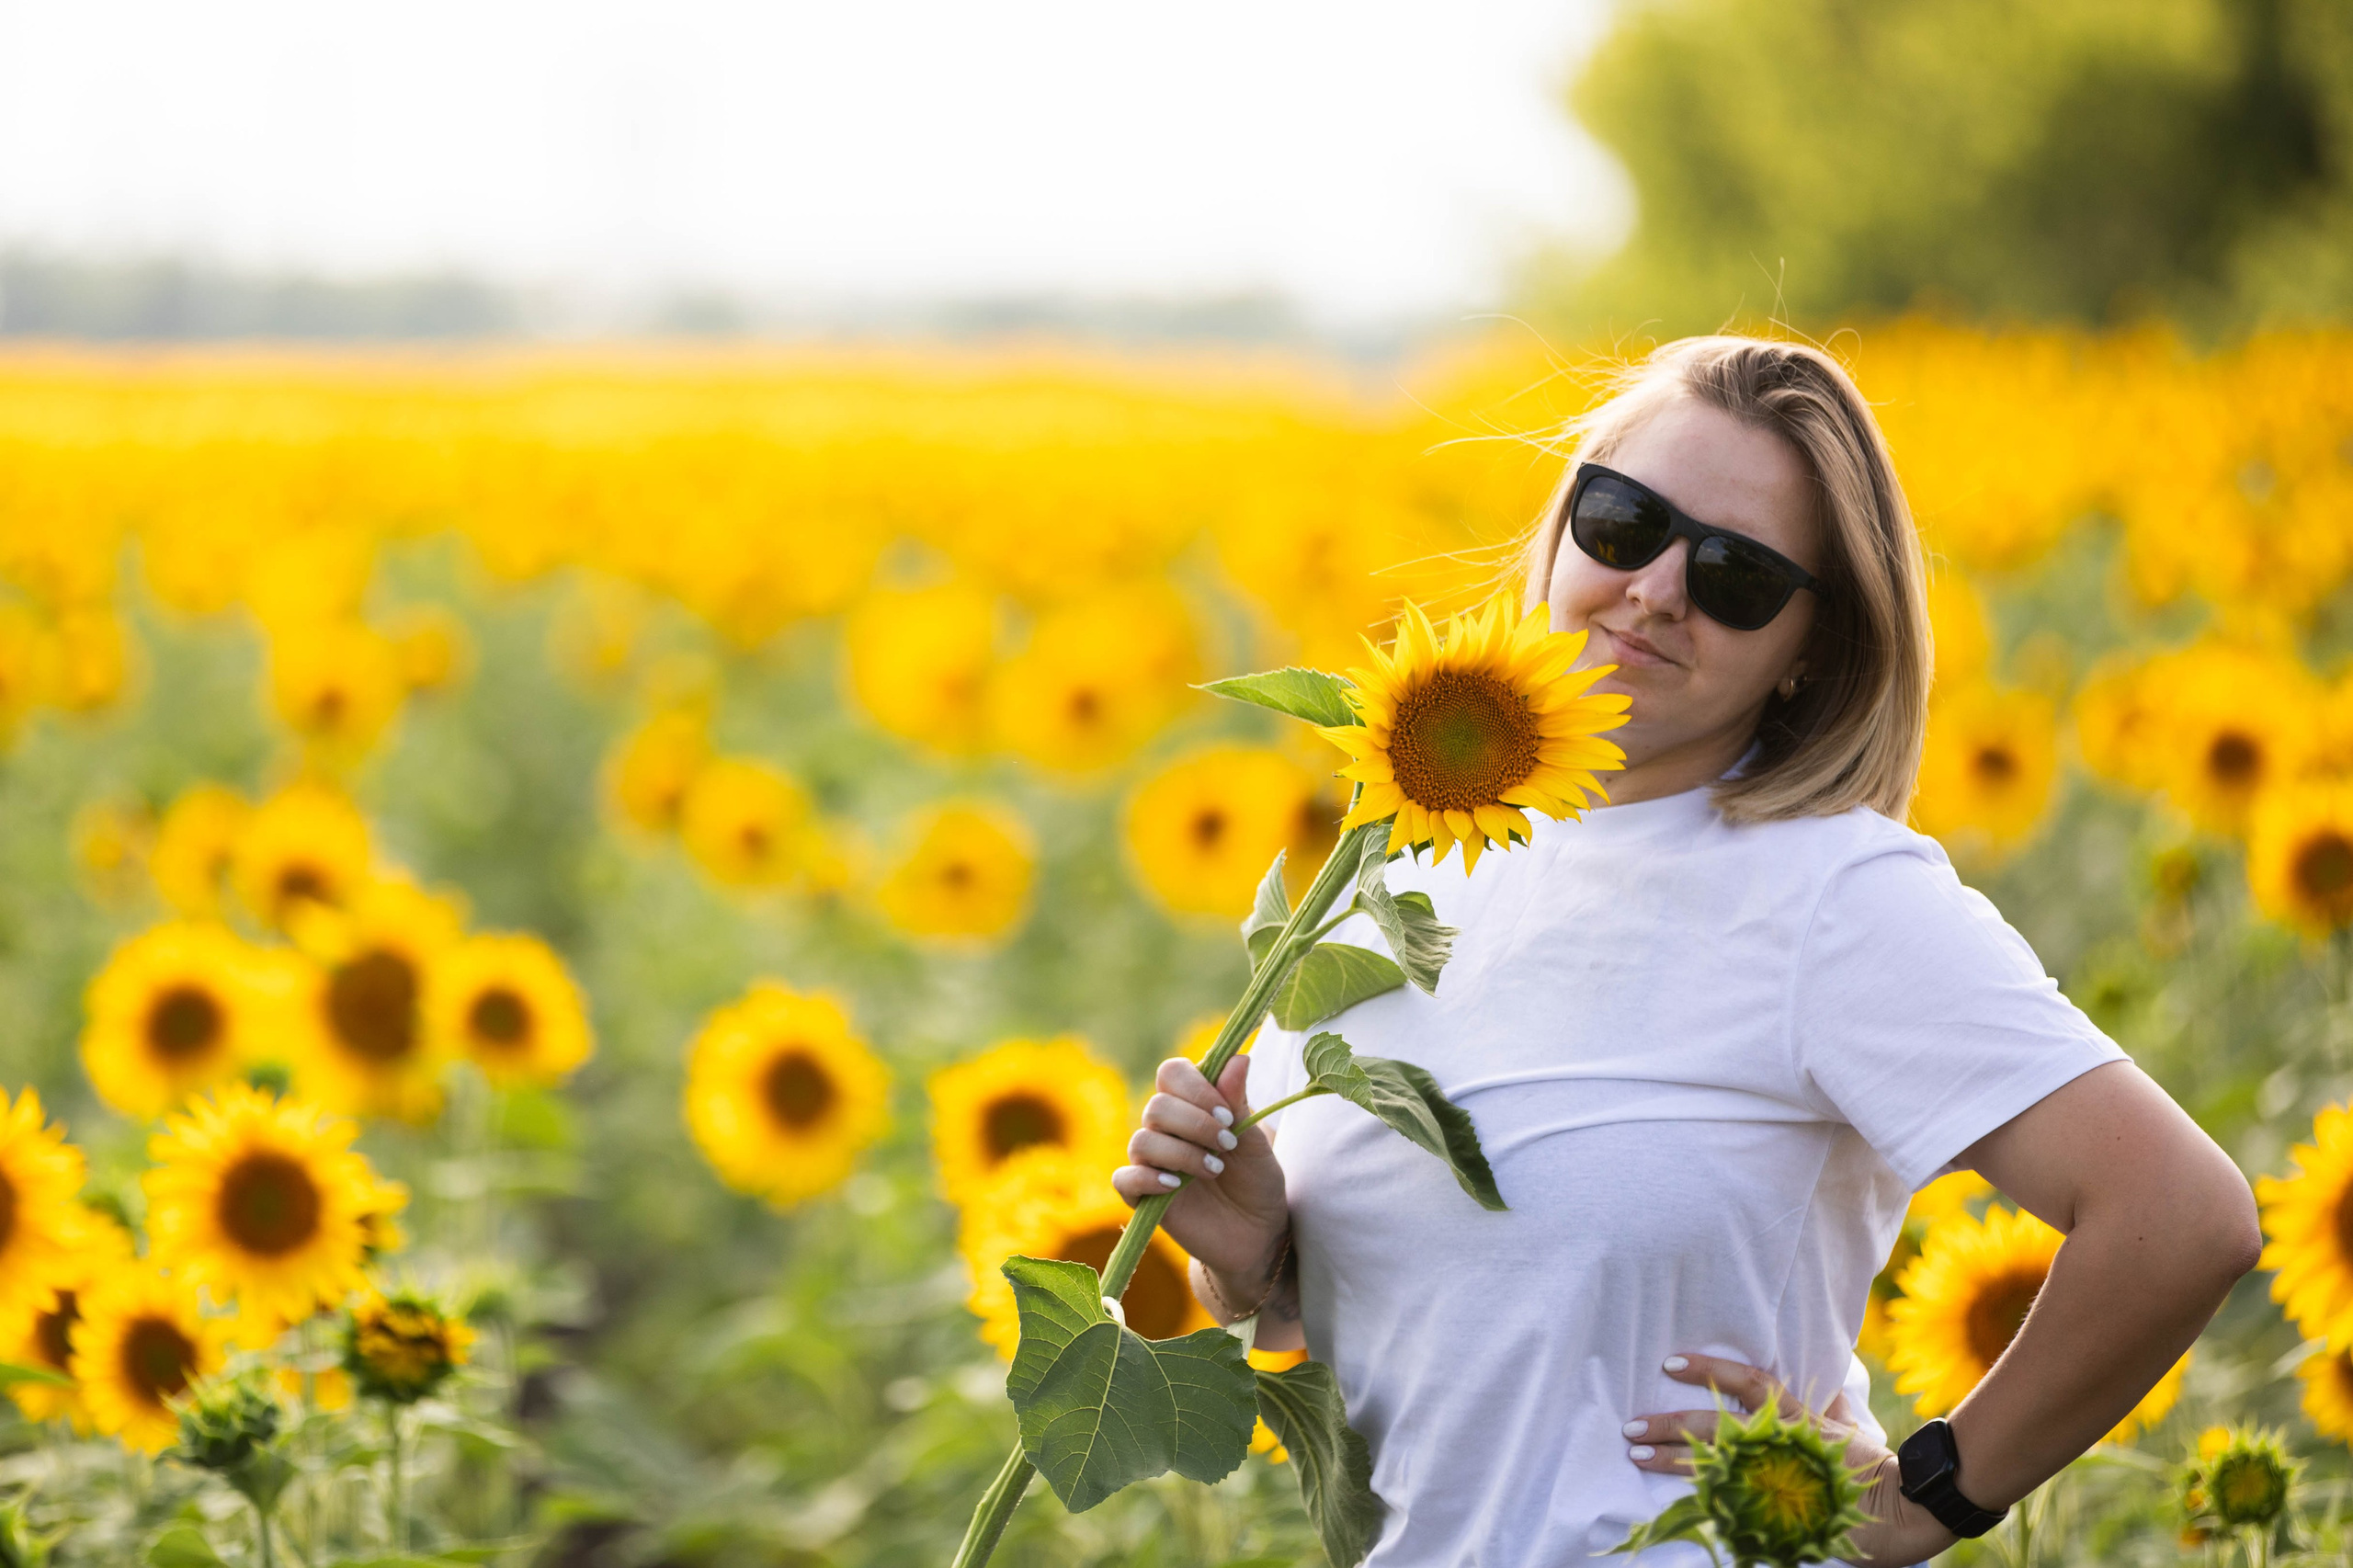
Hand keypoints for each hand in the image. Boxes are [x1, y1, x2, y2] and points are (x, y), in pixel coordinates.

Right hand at [1112, 1054, 1288, 1291]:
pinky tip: (1176, 1186)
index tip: (1226, 1114)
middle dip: (1194, 1123)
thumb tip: (1238, 1058)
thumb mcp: (1256, 1141)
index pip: (1172, 1073)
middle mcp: (1167, 1129)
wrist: (1259, 1235)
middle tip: (1227, 1144)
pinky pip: (1124, 1178)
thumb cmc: (1258, 1182)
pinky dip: (1148, 1177)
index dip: (1195, 1087)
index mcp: (1192, 1106)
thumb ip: (1239, 1102)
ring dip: (1181, 1153)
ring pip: (1142, 1140)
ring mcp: (1153, 1163)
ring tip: (1215, 1170)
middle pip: (1156, 1106)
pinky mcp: (1144, 1197)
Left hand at [1626, 1354, 1954, 1567]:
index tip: (1670, 1362)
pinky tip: (1673, 1496)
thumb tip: (1822, 1384)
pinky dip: (1705, 1495)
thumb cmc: (1877, 1467)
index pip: (1748, 1381)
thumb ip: (1827, 1405)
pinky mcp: (1786, 1505)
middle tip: (1631, 1426)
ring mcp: (1782, 1473)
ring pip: (1717, 1460)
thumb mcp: (1850, 1427)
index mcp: (1799, 1415)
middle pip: (1717, 1424)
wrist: (1911, 1508)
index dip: (1709, 1368)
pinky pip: (1736, 1497)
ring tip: (1636, 1454)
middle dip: (1671, 1424)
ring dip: (1673, 1458)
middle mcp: (1785, 1439)